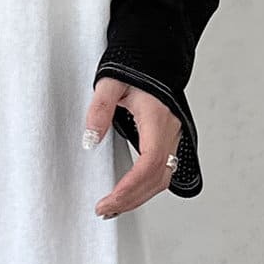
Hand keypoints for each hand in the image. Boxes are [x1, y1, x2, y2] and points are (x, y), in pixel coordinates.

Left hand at [84, 77, 180, 217]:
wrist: (156, 55)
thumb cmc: (136, 65)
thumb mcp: (110, 82)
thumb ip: (99, 109)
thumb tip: (90, 139)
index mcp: (157, 118)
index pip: (149, 162)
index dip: (130, 186)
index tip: (109, 200)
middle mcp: (170, 130)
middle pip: (157, 178)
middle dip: (132, 198)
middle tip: (105, 209)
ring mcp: (173, 137)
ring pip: (163, 178)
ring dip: (140, 197)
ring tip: (114, 207)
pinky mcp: (169, 140)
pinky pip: (163, 171)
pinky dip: (146, 187)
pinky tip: (129, 193)